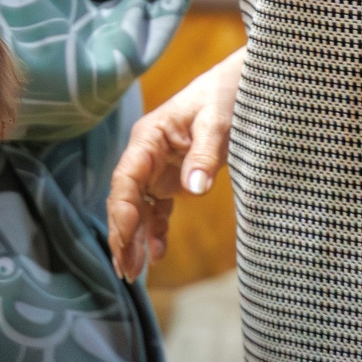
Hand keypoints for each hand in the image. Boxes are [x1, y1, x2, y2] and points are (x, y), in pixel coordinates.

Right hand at [106, 48, 242, 279]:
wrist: (240, 86)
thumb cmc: (225, 96)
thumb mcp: (218, 122)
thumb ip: (204, 155)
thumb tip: (193, 190)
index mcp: (149, 138)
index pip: (126, 178)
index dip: (122, 210)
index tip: (125, 238)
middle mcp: (146, 155)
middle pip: (125, 199)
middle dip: (122, 234)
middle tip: (125, 270)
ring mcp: (157, 169)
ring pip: (138, 209)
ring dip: (134, 240)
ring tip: (132, 274)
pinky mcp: (171, 179)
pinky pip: (158, 210)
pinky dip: (156, 232)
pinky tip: (157, 256)